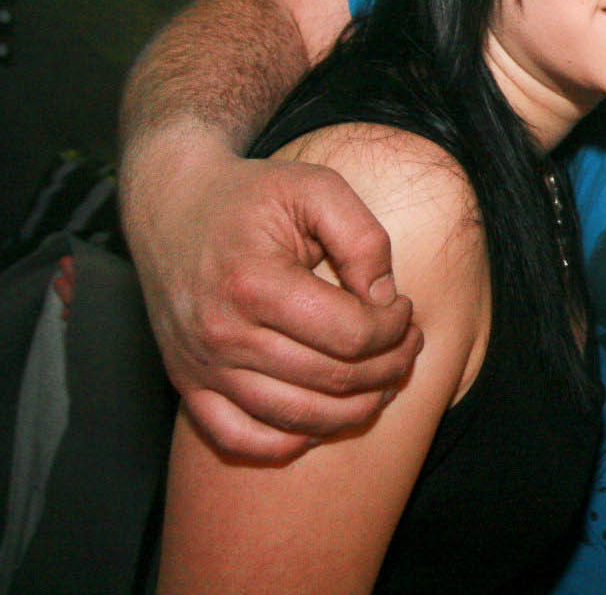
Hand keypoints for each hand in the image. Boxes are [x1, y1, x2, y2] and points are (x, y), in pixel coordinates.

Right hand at [124, 130, 422, 461]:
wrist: (172, 205)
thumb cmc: (252, 195)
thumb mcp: (317, 189)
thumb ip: (364, 240)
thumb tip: (385, 301)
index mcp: (255, 282)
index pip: (351, 335)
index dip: (394, 329)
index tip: (403, 308)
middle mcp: (222, 333)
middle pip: (331, 380)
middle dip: (389, 368)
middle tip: (407, 345)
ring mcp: (201, 365)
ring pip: (296, 418)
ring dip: (355, 408)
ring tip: (381, 380)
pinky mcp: (186, 383)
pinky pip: (239, 439)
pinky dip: (288, 442)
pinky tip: (322, 417)